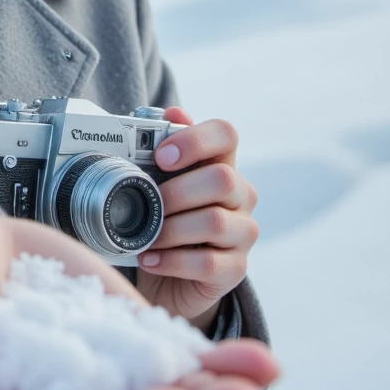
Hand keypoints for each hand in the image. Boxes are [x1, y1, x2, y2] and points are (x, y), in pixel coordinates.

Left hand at [135, 107, 260, 330]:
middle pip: (222, 179)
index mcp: (221, 164)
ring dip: (171, 229)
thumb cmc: (164, 220)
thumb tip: (174, 111)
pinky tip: (151, 259)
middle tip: (147, 202)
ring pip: (215, 222)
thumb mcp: (158, 184)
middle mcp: (241, 195)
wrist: (170, 277)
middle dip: (176, 192)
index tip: (161, 157)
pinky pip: (209, 262)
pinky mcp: (236, 268)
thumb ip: (164, 148)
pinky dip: (172, 261)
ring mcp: (243, 232)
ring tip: (146, 237)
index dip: (195, 139)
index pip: (226, 134)